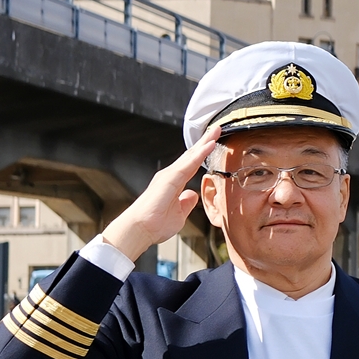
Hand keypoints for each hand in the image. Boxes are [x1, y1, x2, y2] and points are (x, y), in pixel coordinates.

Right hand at [101, 124, 222, 261]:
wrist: (140, 230)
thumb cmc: (155, 225)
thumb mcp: (178, 214)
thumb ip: (186, 203)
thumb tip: (193, 194)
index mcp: (173, 183)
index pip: (192, 164)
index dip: (203, 153)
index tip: (215, 143)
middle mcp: (170, 176)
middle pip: (191, 155)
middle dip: (205, 142)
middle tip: (218, 129)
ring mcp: (169, 175)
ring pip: (190, 155)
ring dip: (205, 142)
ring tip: (216, 130)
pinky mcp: (169, 179)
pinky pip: (188, 163)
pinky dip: (200, 153)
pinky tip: (210, 144)